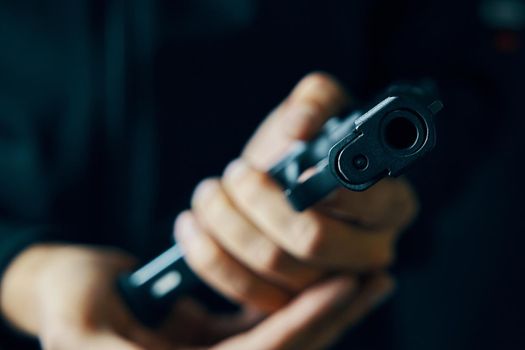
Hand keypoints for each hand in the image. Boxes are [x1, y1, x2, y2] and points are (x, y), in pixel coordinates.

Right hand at [0, 244, 392, 349]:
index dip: (306, 322)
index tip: (347, 285)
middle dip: (334, 317)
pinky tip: (328, 277)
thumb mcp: (80, 334)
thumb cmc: (66, 306)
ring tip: (369, 275)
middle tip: (376, 278)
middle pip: (288, 349)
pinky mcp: (218, 336)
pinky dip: (299, 300)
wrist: (65, 289)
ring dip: (326, 307)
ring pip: (284, 334)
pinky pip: (268, 320)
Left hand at [177, 73, 416, 310]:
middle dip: (263, 202)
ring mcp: (330, 283)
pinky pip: (247, 291)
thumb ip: (316, 101)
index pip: (372, 204)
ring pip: (274, 265)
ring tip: (208, 193)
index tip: (294, 171)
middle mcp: (370, 249)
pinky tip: (193, 225)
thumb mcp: (317, 108)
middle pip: (315, 241)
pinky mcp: (291, 301)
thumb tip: (300, 128)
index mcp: (391, 203)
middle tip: (238, 172)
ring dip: (229, 224)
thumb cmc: (304, 145)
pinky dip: (211, 257)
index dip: (331, 189)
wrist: (280, 180)